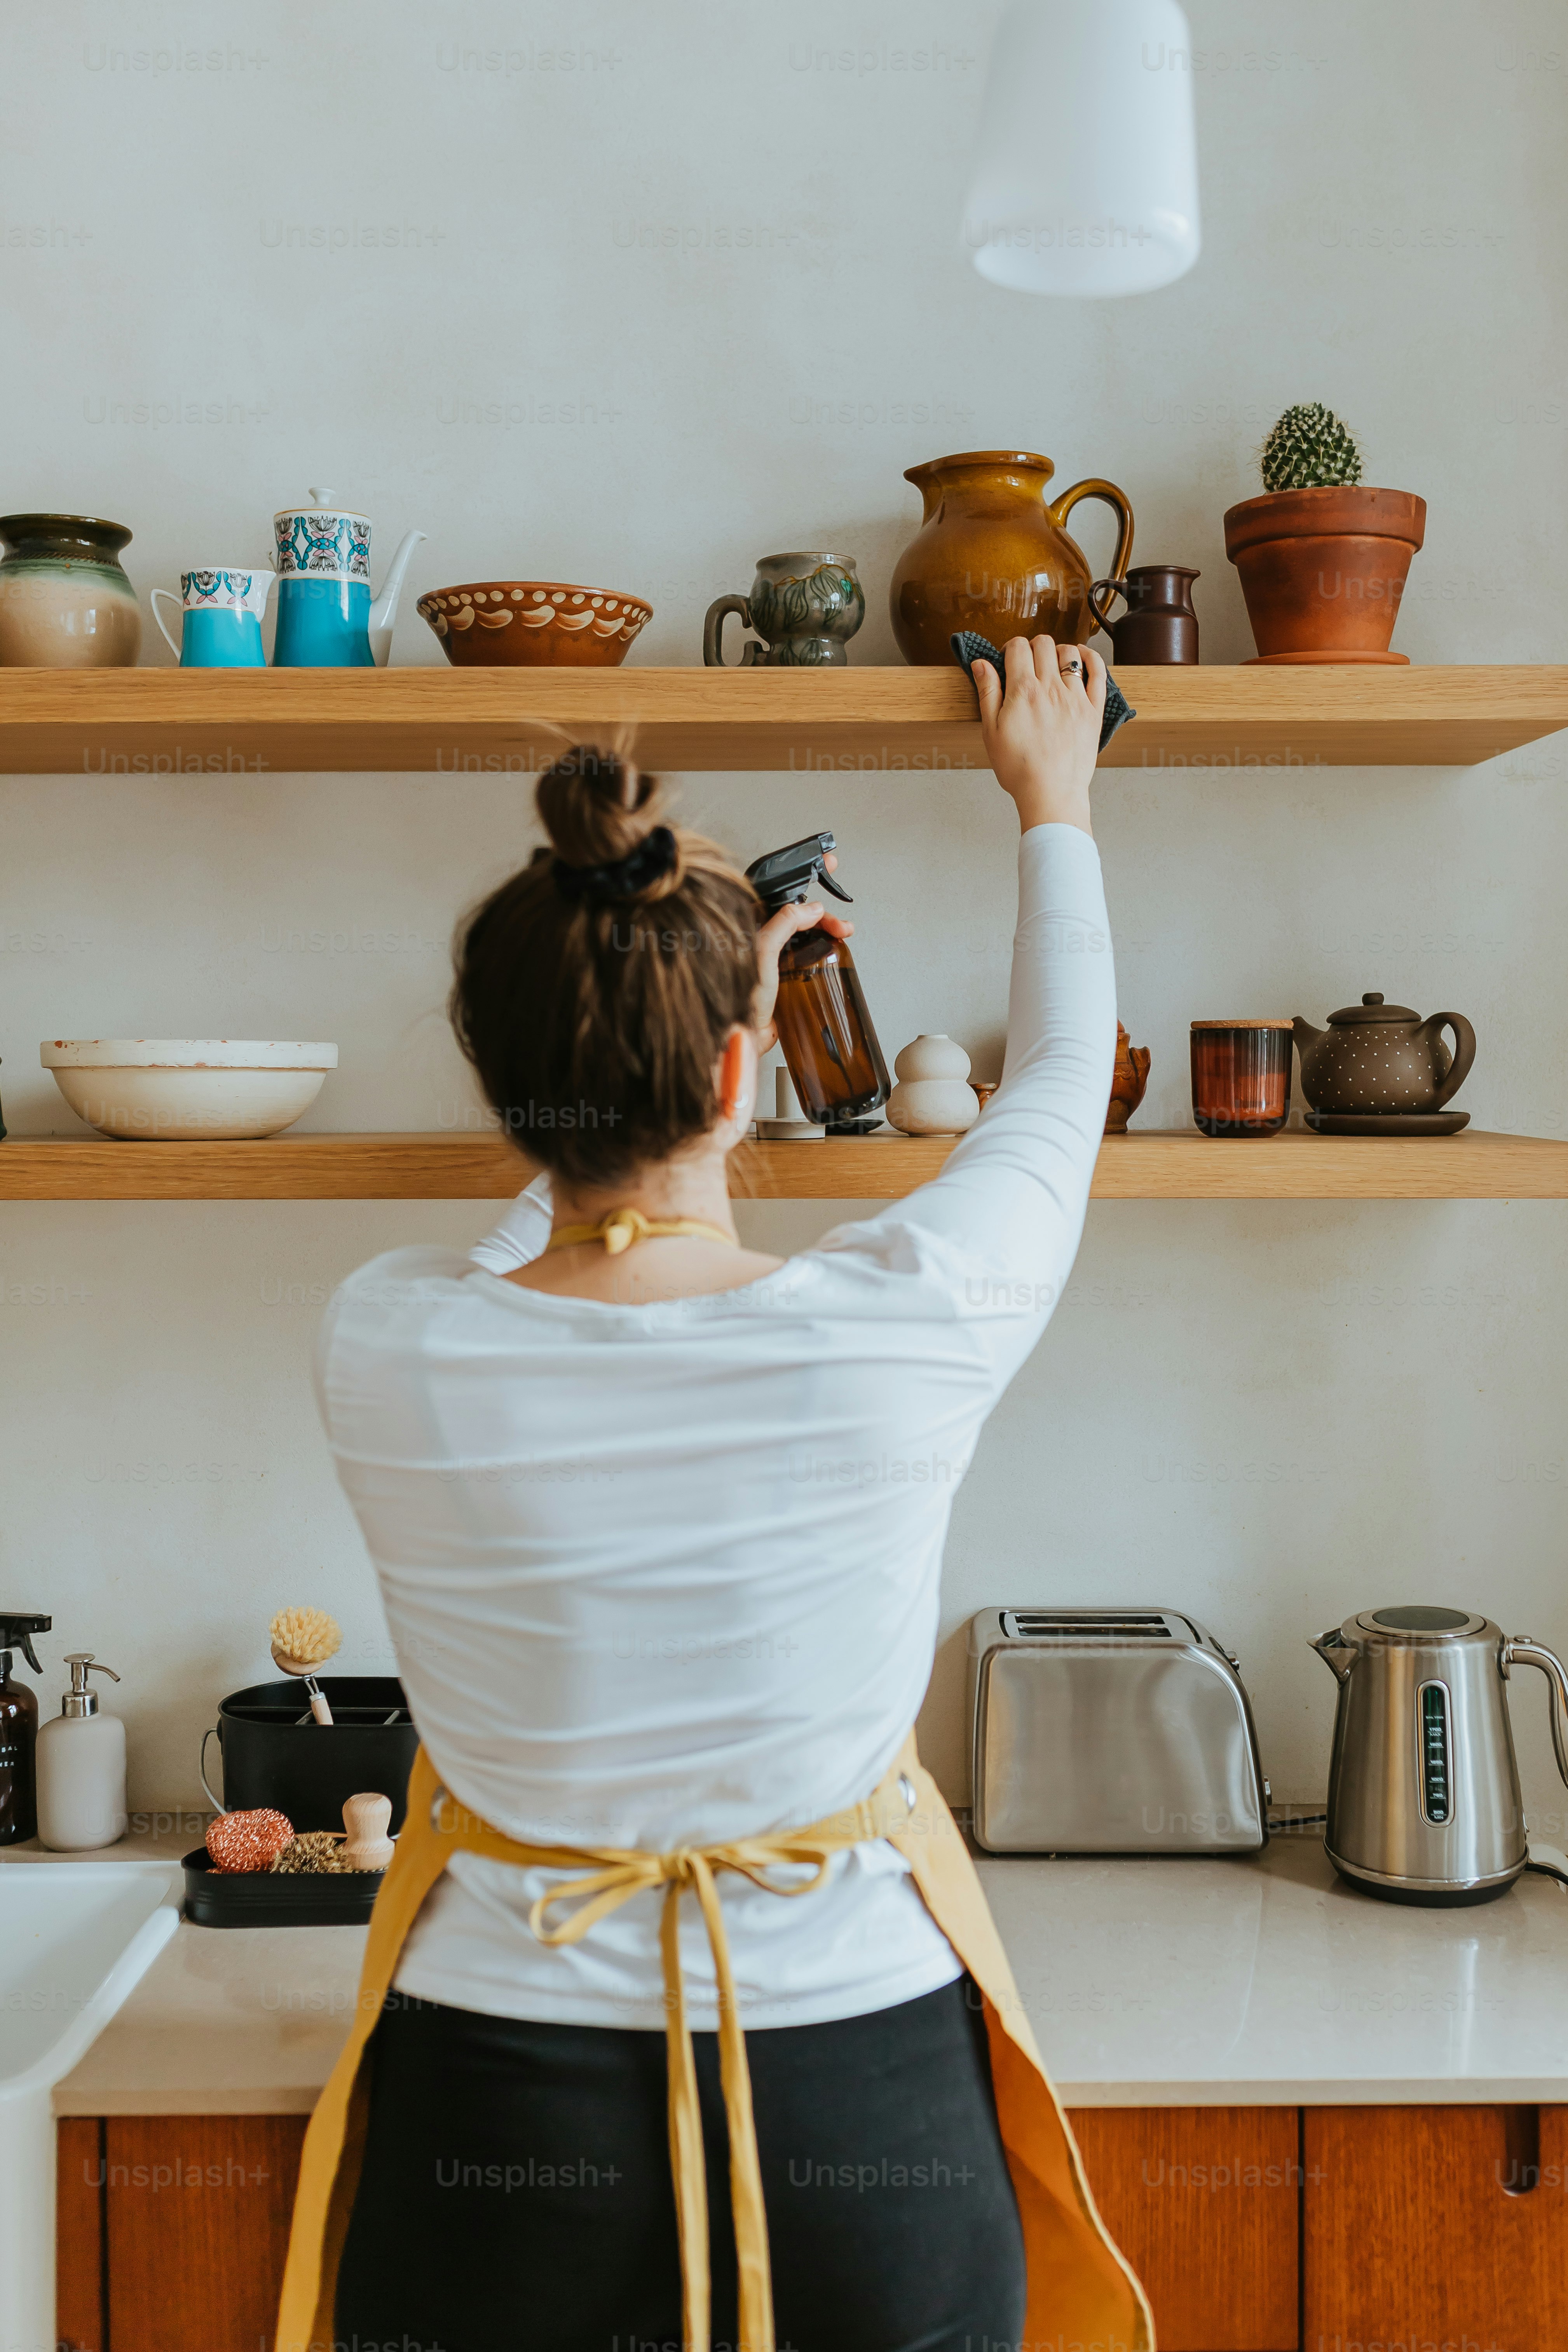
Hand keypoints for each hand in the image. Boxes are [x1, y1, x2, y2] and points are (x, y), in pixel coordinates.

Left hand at [753, 857, 852, 1052]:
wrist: (737, 1039)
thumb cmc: (734, 999)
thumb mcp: (761, 951)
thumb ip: (784, 923)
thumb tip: (811, 908)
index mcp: (746, 921)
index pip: (777, 889)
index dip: (803, 875)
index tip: (827, 865)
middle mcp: (757, 935)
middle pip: (796, 912)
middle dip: (822, 913)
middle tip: (840, 922)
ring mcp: (771, 955)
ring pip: (804, 933)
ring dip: (826, 931)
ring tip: (843, 935)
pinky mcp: (781, 975)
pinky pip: (805, 956)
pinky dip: (821, 952)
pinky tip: (831, 953)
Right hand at [974, 635, 1104, 835]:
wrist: (1050, 794)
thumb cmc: (1019, 769)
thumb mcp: (991, 731)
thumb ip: (987, 692)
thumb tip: (980, 662)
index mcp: (1023, 691)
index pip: (1018, 647)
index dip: (1010, 647)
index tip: (1008, 659)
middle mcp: (1051, 688)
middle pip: (1043, 644)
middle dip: (1032, 647)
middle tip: (1028, 662)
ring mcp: (1076, 698)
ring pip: (1069, 653)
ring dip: (1058, 651)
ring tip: (1052, 664)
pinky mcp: (1094, 710)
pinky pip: (1098, 672)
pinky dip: (1091, 658)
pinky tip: (1082, 657)